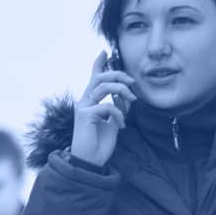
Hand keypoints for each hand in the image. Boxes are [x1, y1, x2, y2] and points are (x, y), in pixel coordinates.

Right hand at [70, 49, 136, 167]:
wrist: (90, 162)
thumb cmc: (100, 144)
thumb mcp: (113, 122)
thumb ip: (117, 108)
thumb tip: (125, 97)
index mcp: (90, 101)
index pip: (94, 78)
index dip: (99, 64)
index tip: (105, 52)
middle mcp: (84, 101)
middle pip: (100, 77)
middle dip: (118, 75)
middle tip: (132, 82)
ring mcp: (83, 107)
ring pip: (103, 86)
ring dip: (121, 90)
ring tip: (132, 101)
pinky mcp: (84, 116)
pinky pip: (107, 106)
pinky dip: (119, 114)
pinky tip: (122, 126)